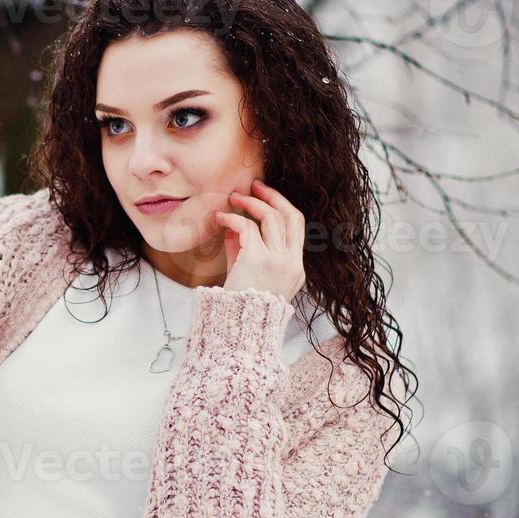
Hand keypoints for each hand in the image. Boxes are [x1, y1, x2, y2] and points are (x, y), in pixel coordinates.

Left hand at [213, 179, 305, 302]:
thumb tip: (233, 225)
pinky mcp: (258, 260)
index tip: (266, 197)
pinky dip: (233, 219)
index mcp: (296, 270)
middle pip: (292, 217)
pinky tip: (221, 218)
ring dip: (251, 203)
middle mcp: (292, 264)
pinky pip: (248, 228)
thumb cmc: (240, 307)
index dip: (282, 207)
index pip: (298, 228)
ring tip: (233, 198)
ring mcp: (278, 262)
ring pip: (271, 218)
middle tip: (255, 186)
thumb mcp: (247, 276)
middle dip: (274, 197)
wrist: (238, 331)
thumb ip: (243, 250)